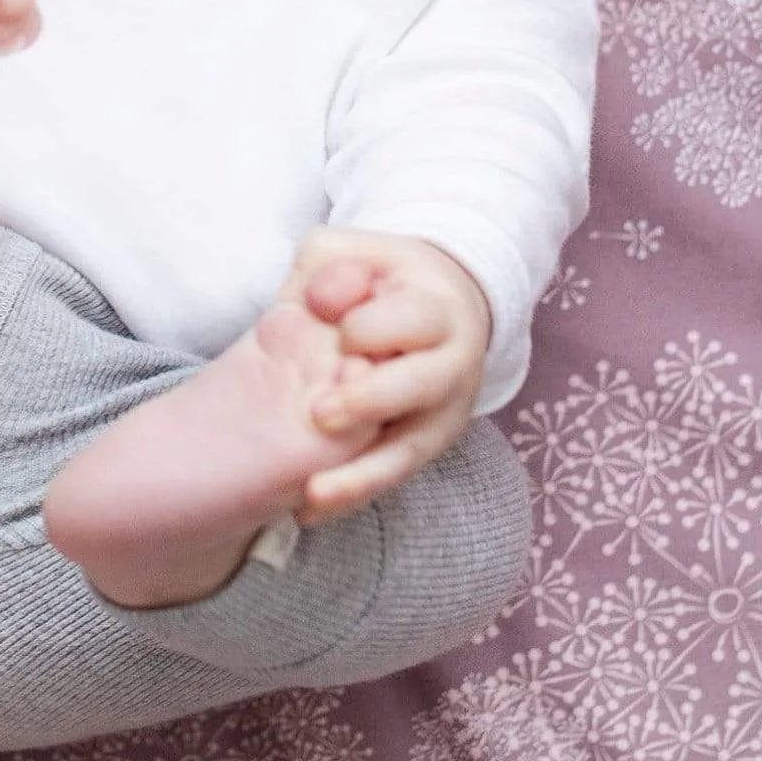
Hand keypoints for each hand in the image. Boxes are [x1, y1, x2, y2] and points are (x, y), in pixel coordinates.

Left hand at [277, 229, 491, 526]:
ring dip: (362, 475)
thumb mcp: (352, 251)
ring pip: (410, 450)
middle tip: (321, 414)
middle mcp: (453, 365)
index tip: (338, 331)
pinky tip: (308, 509)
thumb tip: (322, 303)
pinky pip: (391, 475)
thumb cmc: (379, 276)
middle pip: (421, 387)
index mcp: (438, 307)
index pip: (409, 320)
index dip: (366, 328)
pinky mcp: (426, 446)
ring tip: (313, 494)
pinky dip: (353, 493)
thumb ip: (332, 264)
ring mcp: (444, 413)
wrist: (439, 304)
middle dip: (372, 401)